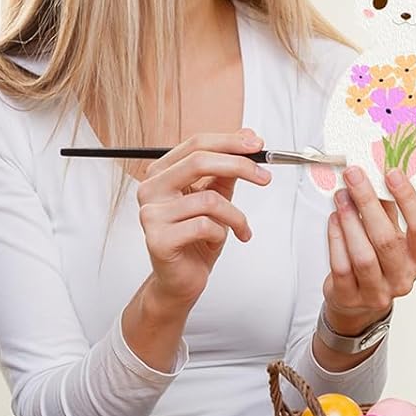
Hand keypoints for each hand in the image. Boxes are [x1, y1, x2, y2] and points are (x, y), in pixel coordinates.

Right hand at [136, 130, 271, 312]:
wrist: (181, 280)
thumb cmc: (196, 238)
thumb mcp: (215, 197)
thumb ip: (227, 169)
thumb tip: (247, 136)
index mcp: (162, 173)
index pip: (196, 144)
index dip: (229, 142)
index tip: (257, 145)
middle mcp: (151, 189)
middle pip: (199, 161)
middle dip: (239, 166)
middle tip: (264, 177)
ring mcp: (151, 214)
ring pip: (209, 199)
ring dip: (235, 215)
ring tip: (241, 228)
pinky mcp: (158, 239)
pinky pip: (204, 226)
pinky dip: (222, 233)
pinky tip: (217, 241)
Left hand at [321, 166, 415, 339]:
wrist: (359, 302)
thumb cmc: (379, 263)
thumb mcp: (392, 235)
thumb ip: (389, 209)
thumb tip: (379, 172)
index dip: (408, 199)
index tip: (392, 173)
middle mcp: (402, 278)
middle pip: (387, 239)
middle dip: (368, 202)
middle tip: (355, 176)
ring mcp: (377, 292)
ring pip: (363, 254)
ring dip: (349, 220)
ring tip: (341, 196)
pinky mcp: (350, 297)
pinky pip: (341, 266)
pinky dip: (336, 238)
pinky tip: (334, 219)